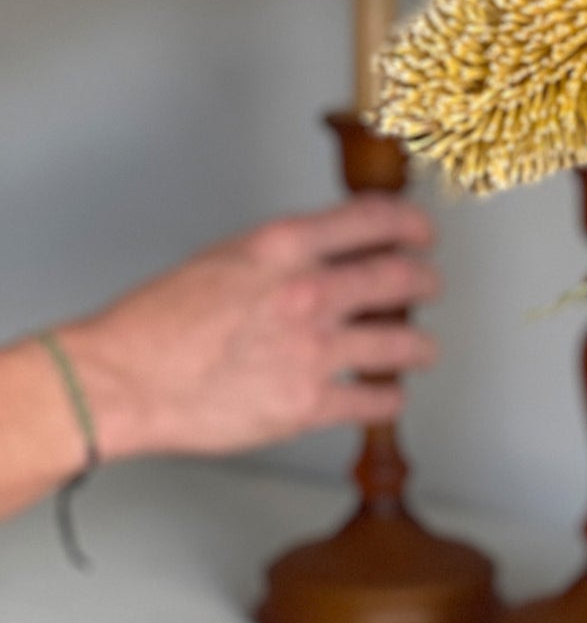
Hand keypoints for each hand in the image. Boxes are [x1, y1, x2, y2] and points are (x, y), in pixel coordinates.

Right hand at [59, 198, 441, 458]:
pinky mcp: (306, 403)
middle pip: (400, 277)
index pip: (373, 219)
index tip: (422, 231)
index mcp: (285, 247)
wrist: (120, 380)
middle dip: (425, 281)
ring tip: (424, 348)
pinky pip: (372, 399)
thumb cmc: (155, 322)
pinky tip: (390, 395)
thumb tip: (330, 251)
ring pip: (401, 342)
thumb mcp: (226, 257)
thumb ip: (284, 252)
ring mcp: (312, 349)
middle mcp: (308, 292)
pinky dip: (389, 397)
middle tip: (430, 284)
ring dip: (420, 345)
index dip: (410, 223)